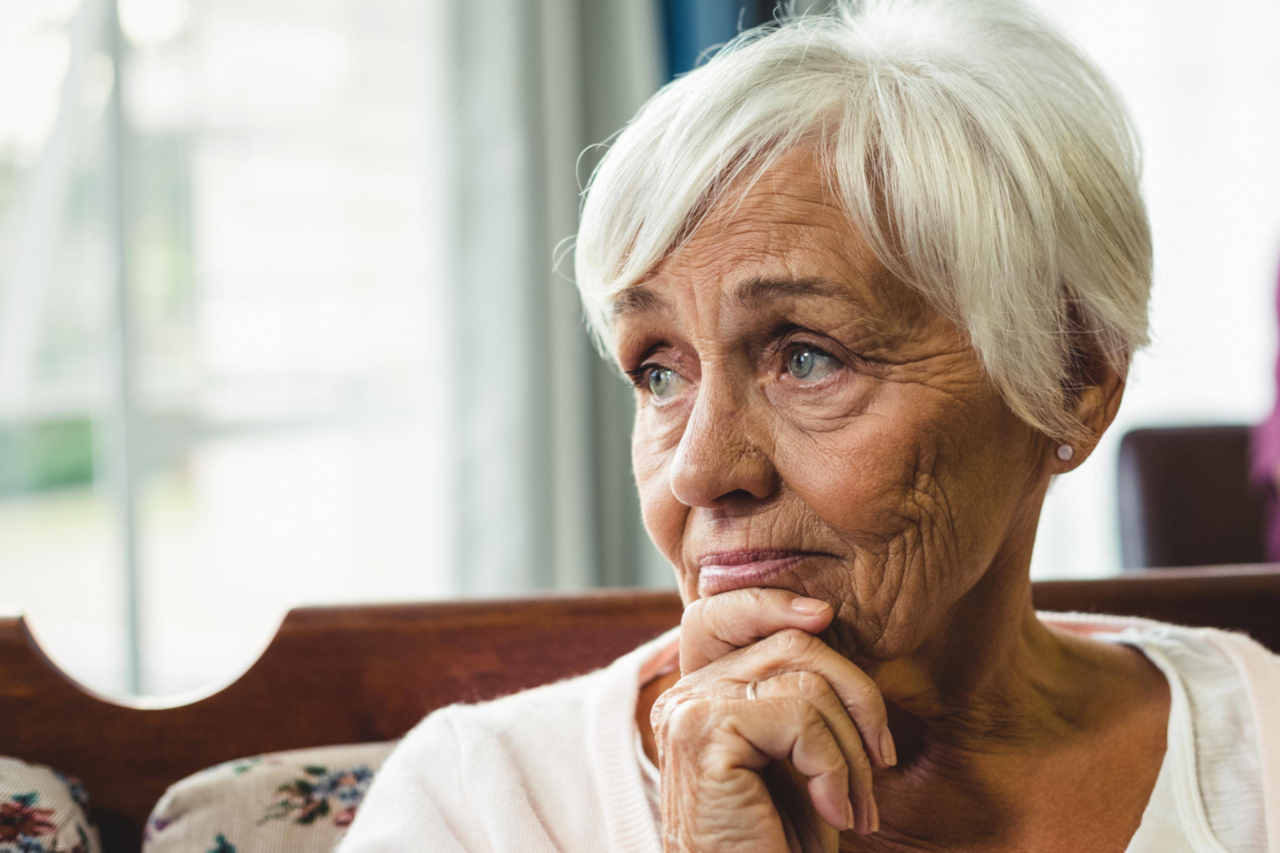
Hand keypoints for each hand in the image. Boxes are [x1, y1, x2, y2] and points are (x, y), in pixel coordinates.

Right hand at [651, 589, 895, 852]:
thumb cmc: (777, 845)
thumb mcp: (794, 758)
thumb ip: (796, 695)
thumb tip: (823, 617)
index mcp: (698, 692)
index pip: (738, 615)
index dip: (777, 602)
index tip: (826, 616)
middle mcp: (683, 692)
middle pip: (791, 643)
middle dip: (858, 697)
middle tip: (879, 767)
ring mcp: (688, 709)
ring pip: (805, 680)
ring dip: (853, 750)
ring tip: (856, 807)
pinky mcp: (703, 733)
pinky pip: (800, 717)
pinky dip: (836, 768)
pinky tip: (834, 816)